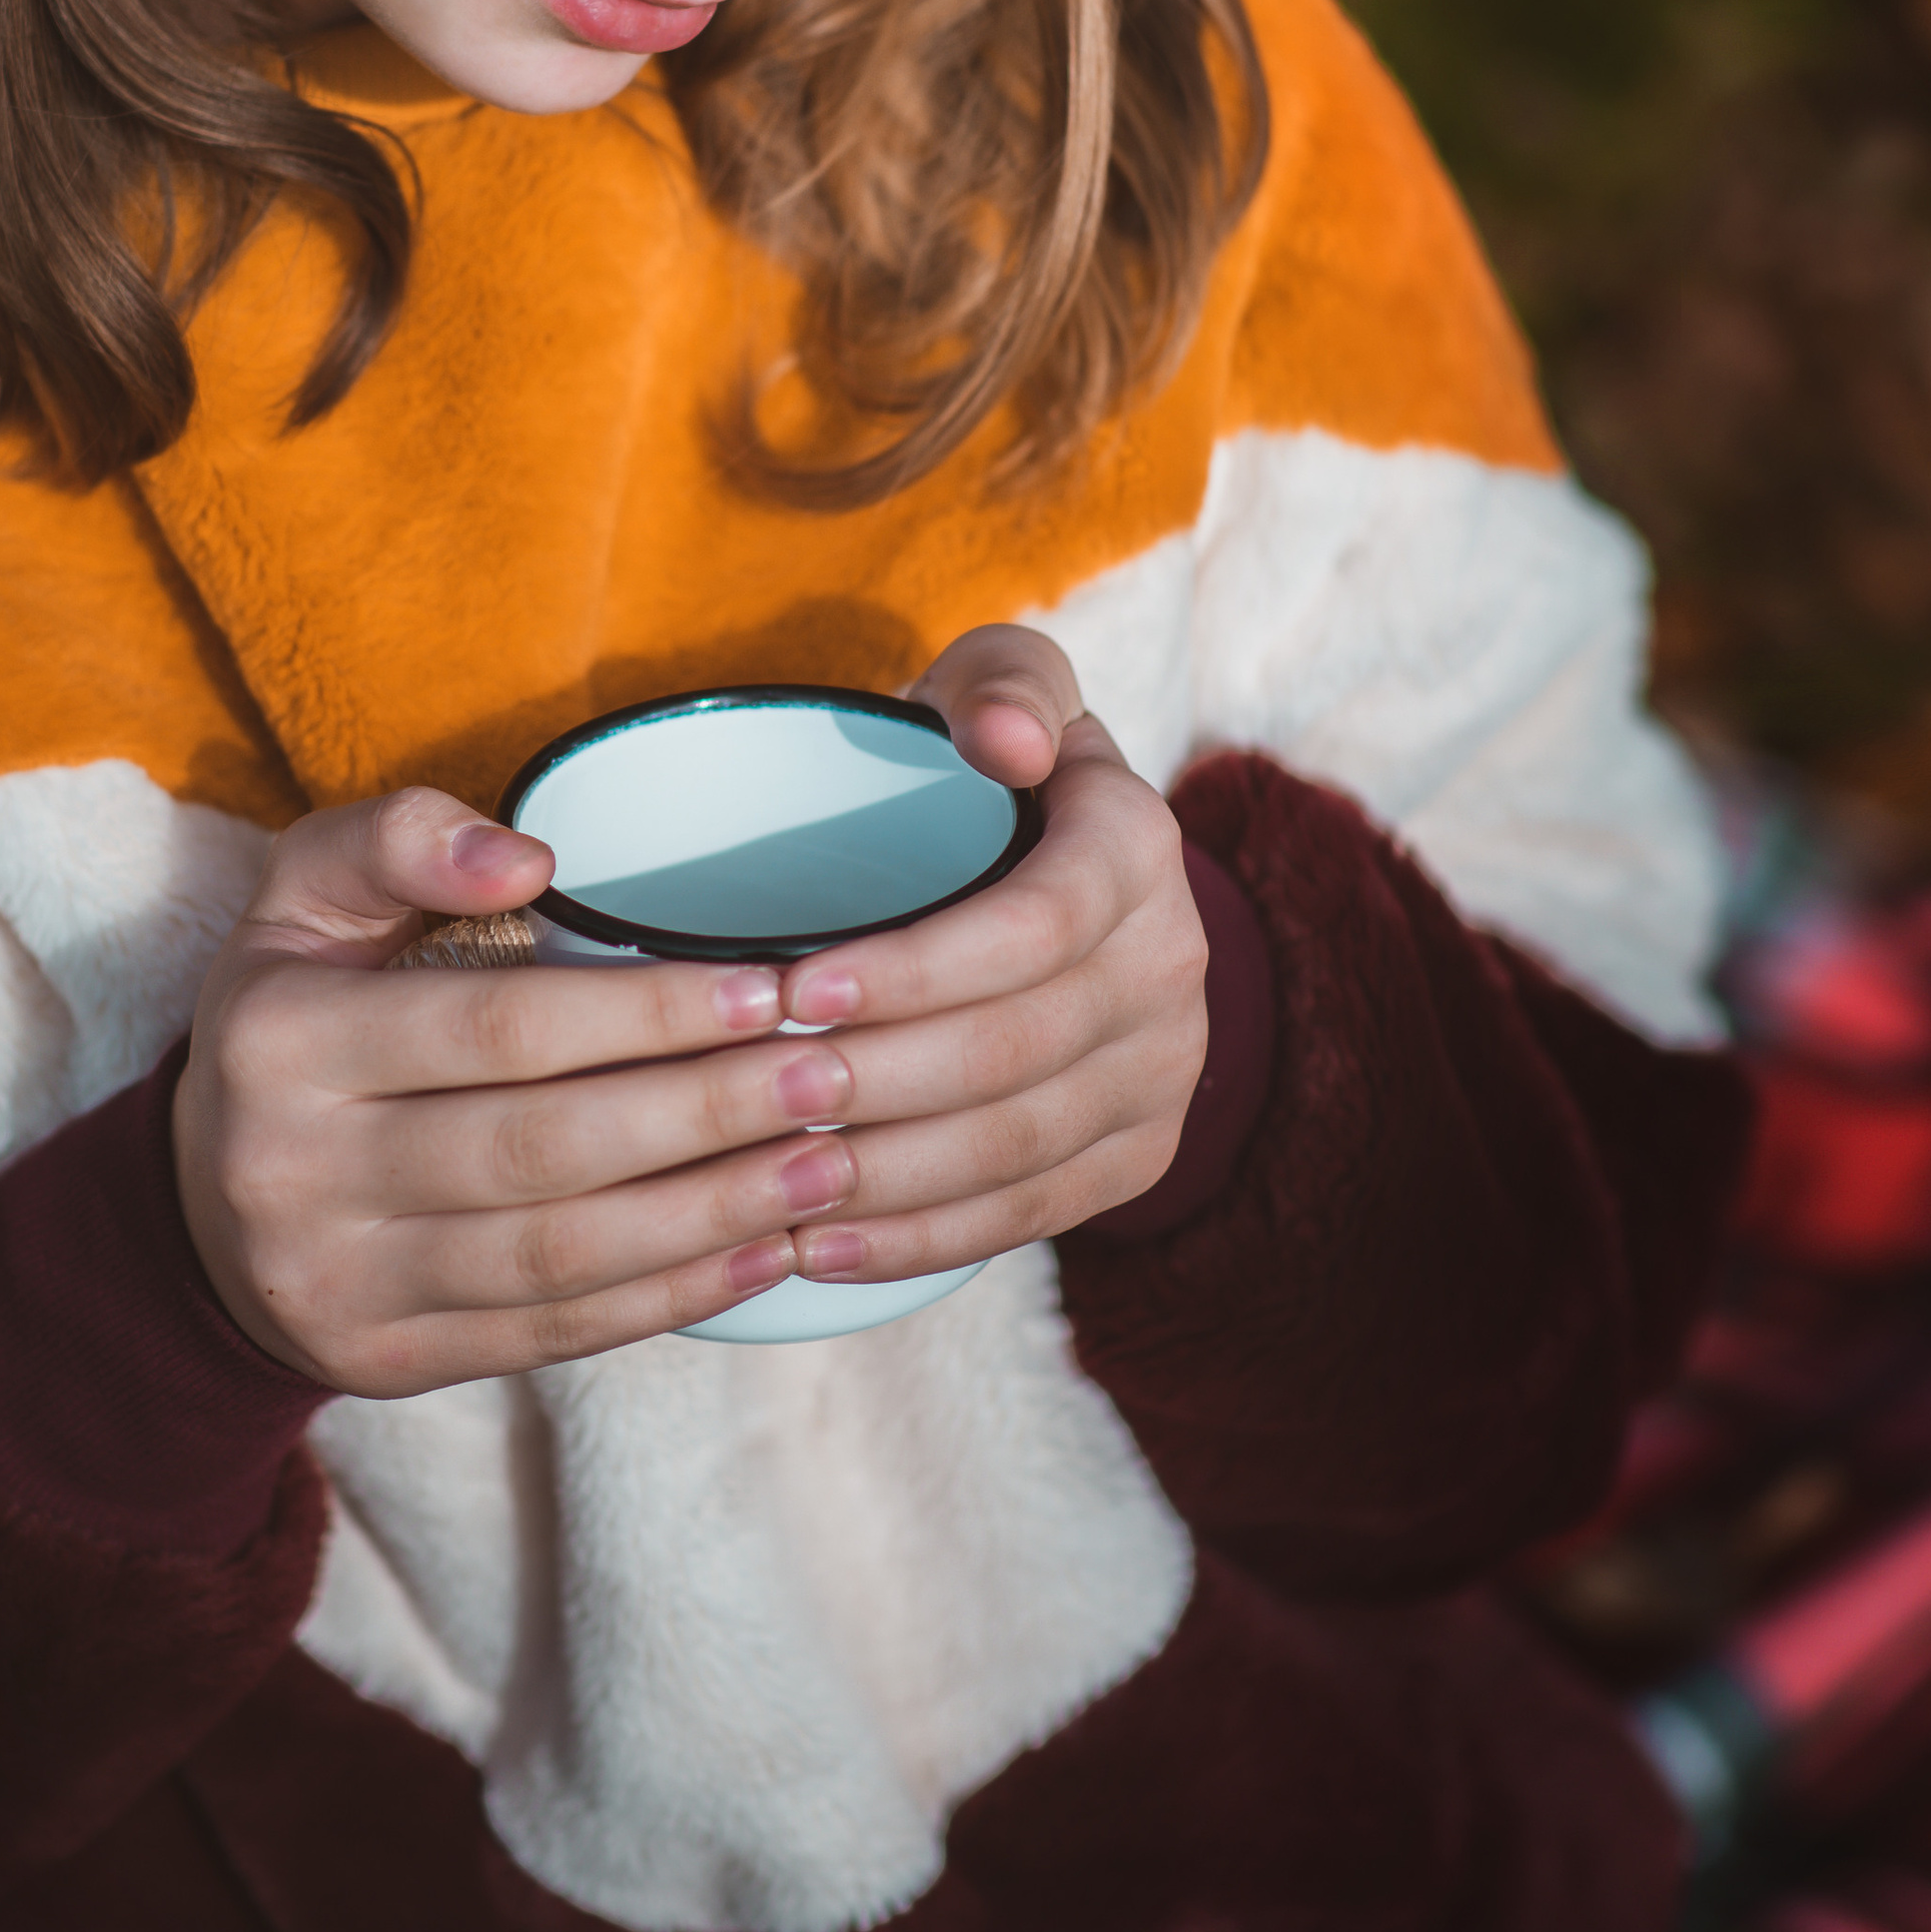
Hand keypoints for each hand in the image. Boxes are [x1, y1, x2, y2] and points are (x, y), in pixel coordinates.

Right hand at [173, 793, 865, 1395]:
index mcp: (280, 1039)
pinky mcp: (381, 1363)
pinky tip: (762, 1254)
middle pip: (540, 1146)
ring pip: (556, 1255)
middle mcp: (291, 1172)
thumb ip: (397, 839)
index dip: (646, 1011)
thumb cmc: (297, 1012)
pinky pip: (548, 1334)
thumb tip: (524, 858)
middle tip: (830, 1075)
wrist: (200, 1207)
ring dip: (710, 1213)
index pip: (498, 1026)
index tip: (770, 988)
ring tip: (826, 1164)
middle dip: (706, 1113)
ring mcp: (336, 1283)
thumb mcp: (304, 898)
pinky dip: (667, 1297)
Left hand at [762, 625, 1210, 1286]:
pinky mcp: (1140, 1152)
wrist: (1068, 874)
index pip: (1034, 926)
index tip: (791, 991)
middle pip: (1015, 1050)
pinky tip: (818, 1249)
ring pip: (1017, 1146)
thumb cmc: (988, 771)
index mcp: (1139, 846)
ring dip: (886, 1174)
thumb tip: (1006, 741)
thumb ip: (1003, 683)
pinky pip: (1030, 1213)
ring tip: (771, 1178)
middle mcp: (1174, 965)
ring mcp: (1165, 1070)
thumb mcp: (1001, 687)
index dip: (914, 970)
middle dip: (875, 1081)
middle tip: (756, 1095)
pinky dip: (920, 1238)